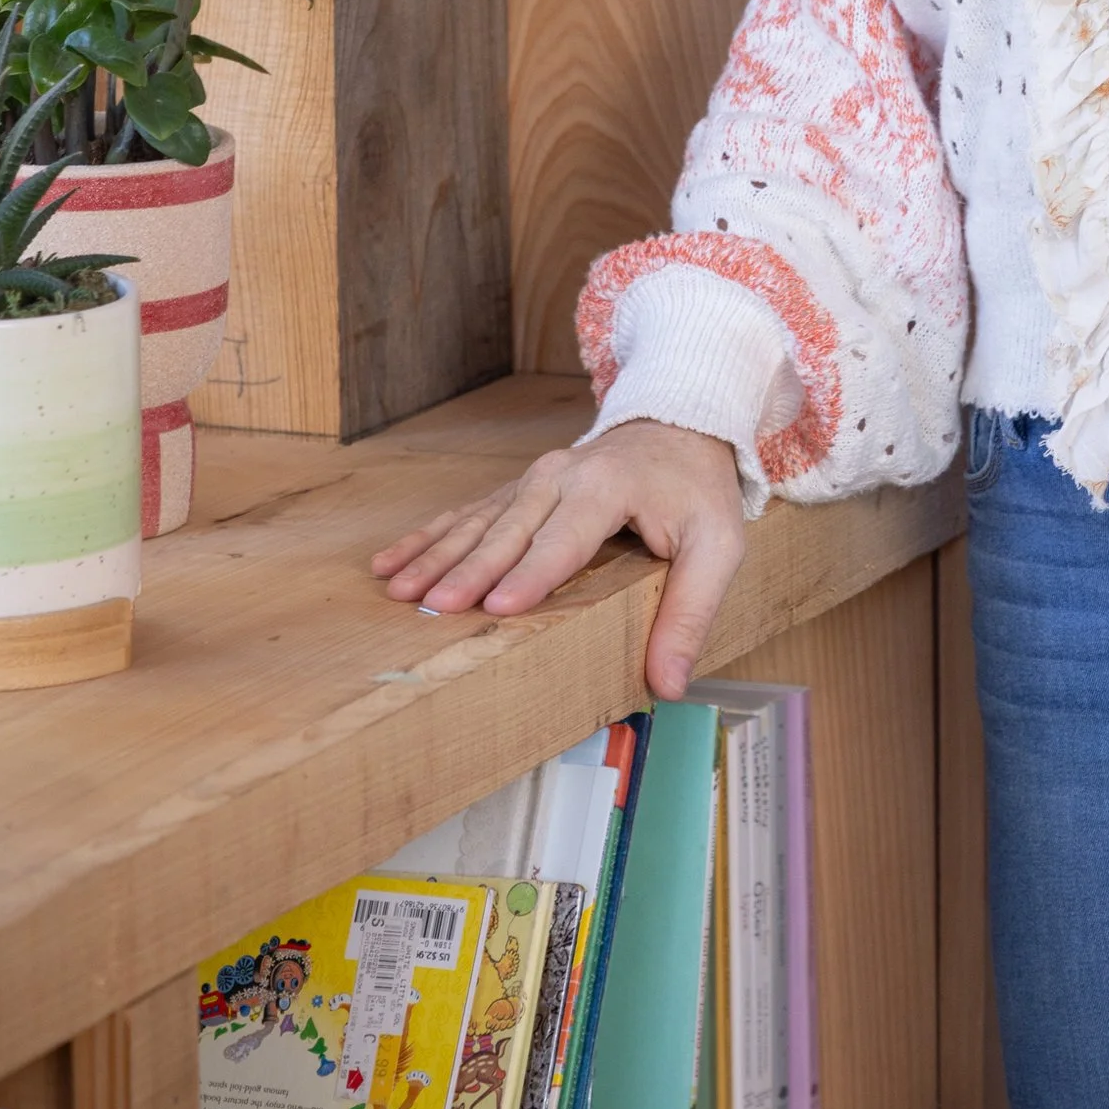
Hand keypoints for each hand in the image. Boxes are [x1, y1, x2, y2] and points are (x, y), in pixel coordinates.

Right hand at [370, 420, 746, 699]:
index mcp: (608, 488)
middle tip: (432, 606)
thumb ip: (692, 612)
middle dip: (469, 568)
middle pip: (509, 529)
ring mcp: (534, 478)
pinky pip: (468, 513)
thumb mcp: (718, 547)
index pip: (565, 538)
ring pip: (478, 521)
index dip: (532, 573)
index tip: (498, 606)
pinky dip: (429, 537)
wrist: (679, 424)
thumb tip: (669, 684)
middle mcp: (561, 476)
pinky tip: (390, 561)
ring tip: (397, 589)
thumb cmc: (697, 492)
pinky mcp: (519, 488)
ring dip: (435, 554)